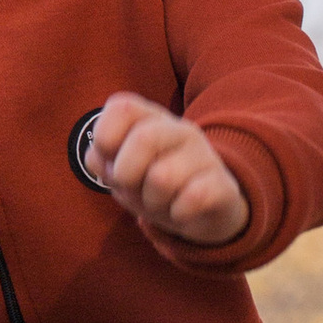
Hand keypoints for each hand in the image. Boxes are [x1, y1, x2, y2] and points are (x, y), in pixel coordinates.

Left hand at [86, 93, 250, 247]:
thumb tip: (99, 158)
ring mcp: (204, 154)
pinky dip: (177, 214)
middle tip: (135, 189)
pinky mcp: (223, 184)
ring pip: (162, 177)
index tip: (112, 162)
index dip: (105, 140)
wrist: (206, 210)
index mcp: (150, 118)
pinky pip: (193, 199)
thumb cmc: (153, 184)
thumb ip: (101, 158)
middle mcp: (179, 129)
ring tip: (161, 202)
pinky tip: (181, 212)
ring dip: (152, 202)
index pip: (122, 108)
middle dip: (126, 177)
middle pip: (143, 139)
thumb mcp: (122, 170)